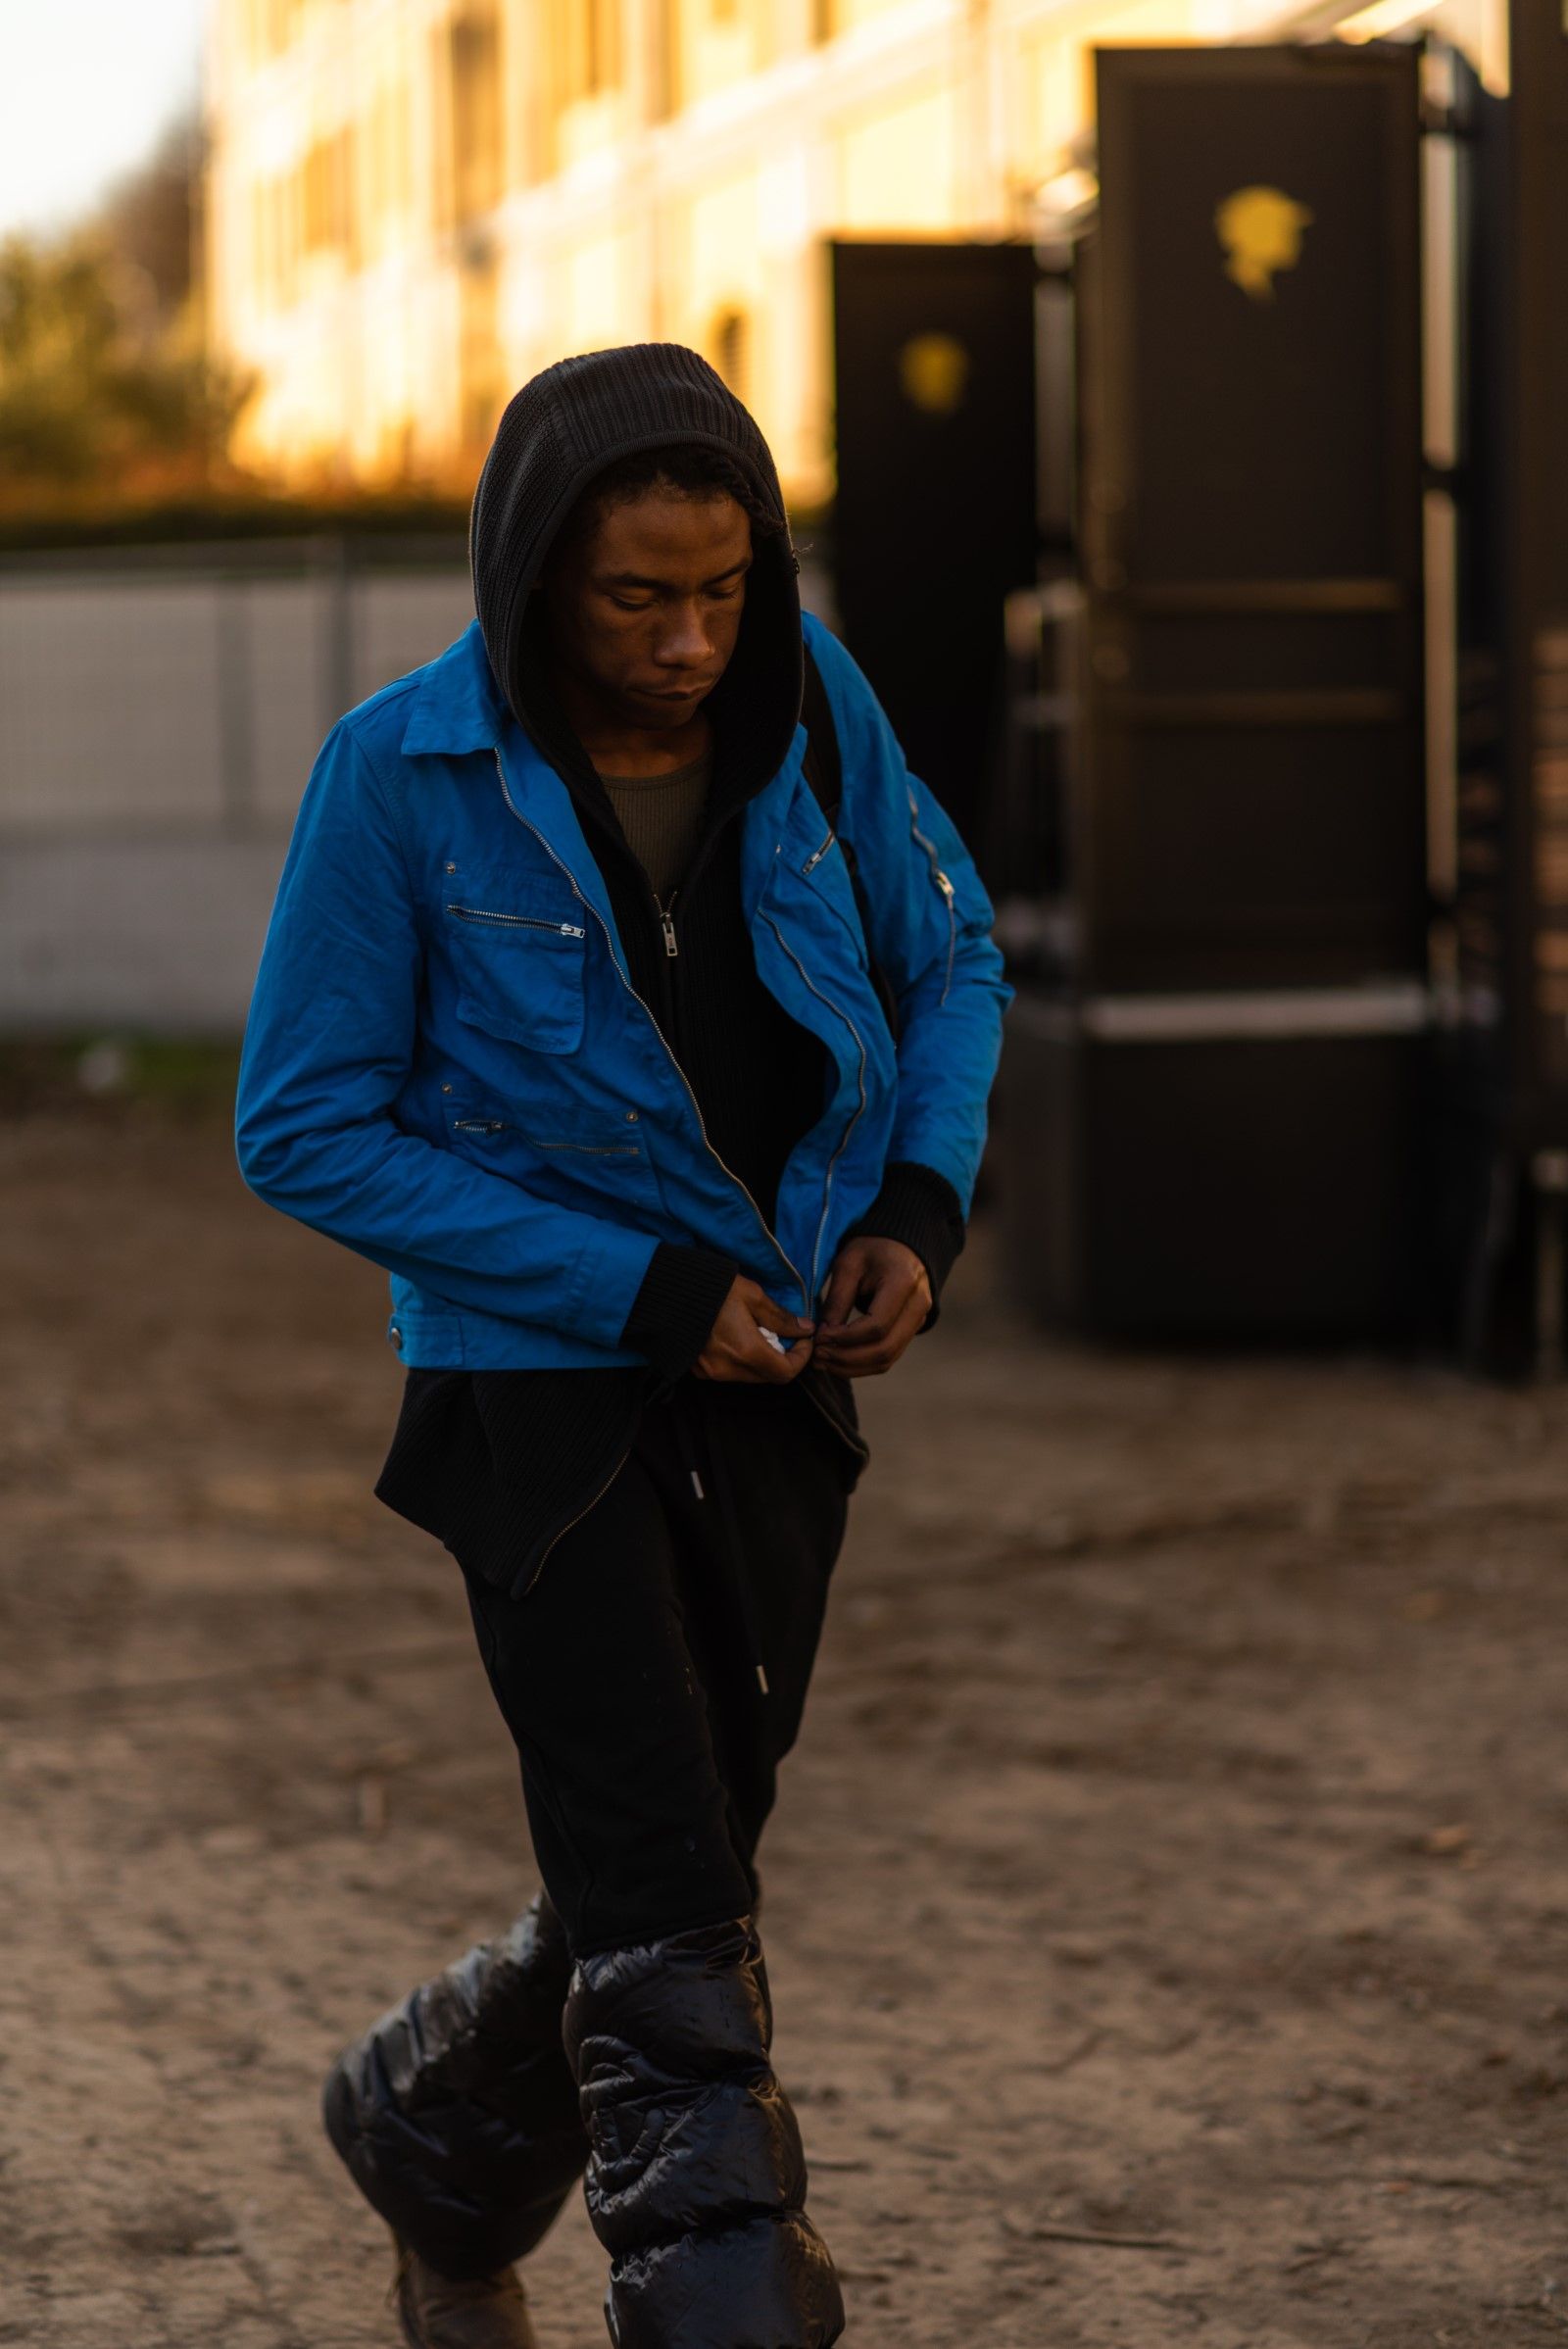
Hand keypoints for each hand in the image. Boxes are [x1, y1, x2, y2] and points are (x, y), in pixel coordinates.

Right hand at [693, 1276, 814, 1383]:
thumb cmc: (711, 1288)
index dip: (801, 1358)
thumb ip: (780, 1317)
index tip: (803, 1339)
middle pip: (768, 1376)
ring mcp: (711, 1372)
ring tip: (757, 1332)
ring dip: (762, 1359)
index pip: (786, 1372)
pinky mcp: (698, 1370)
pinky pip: (730, 1372)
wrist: (664, 1291)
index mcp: (746, 1351)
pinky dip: (741, 1360)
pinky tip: (736, 1338)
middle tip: (783, 1333)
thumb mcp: (752, 1295)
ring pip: (750, 1375)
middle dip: (783, 1358)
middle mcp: (729, 1369)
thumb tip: (804, 1328)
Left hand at [813, 1237, 930, 1377]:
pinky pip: (889, 1356)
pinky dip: (862, 1365)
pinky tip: (838, 1361)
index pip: (876, 1326)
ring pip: (887, 1359)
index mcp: (904, 1283)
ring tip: (824, 1362)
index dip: (845, 1338)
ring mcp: (919, 1320)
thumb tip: (824, 1335)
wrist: (899, 1246)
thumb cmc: (871, 1249)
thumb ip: (837, 1300)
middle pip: (884, 1349)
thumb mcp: (848, 1264)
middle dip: (846, 1358)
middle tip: (818, 1356)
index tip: (819, 1337)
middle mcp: (918, 1306)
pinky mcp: (911, 1330)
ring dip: (853, 1367)